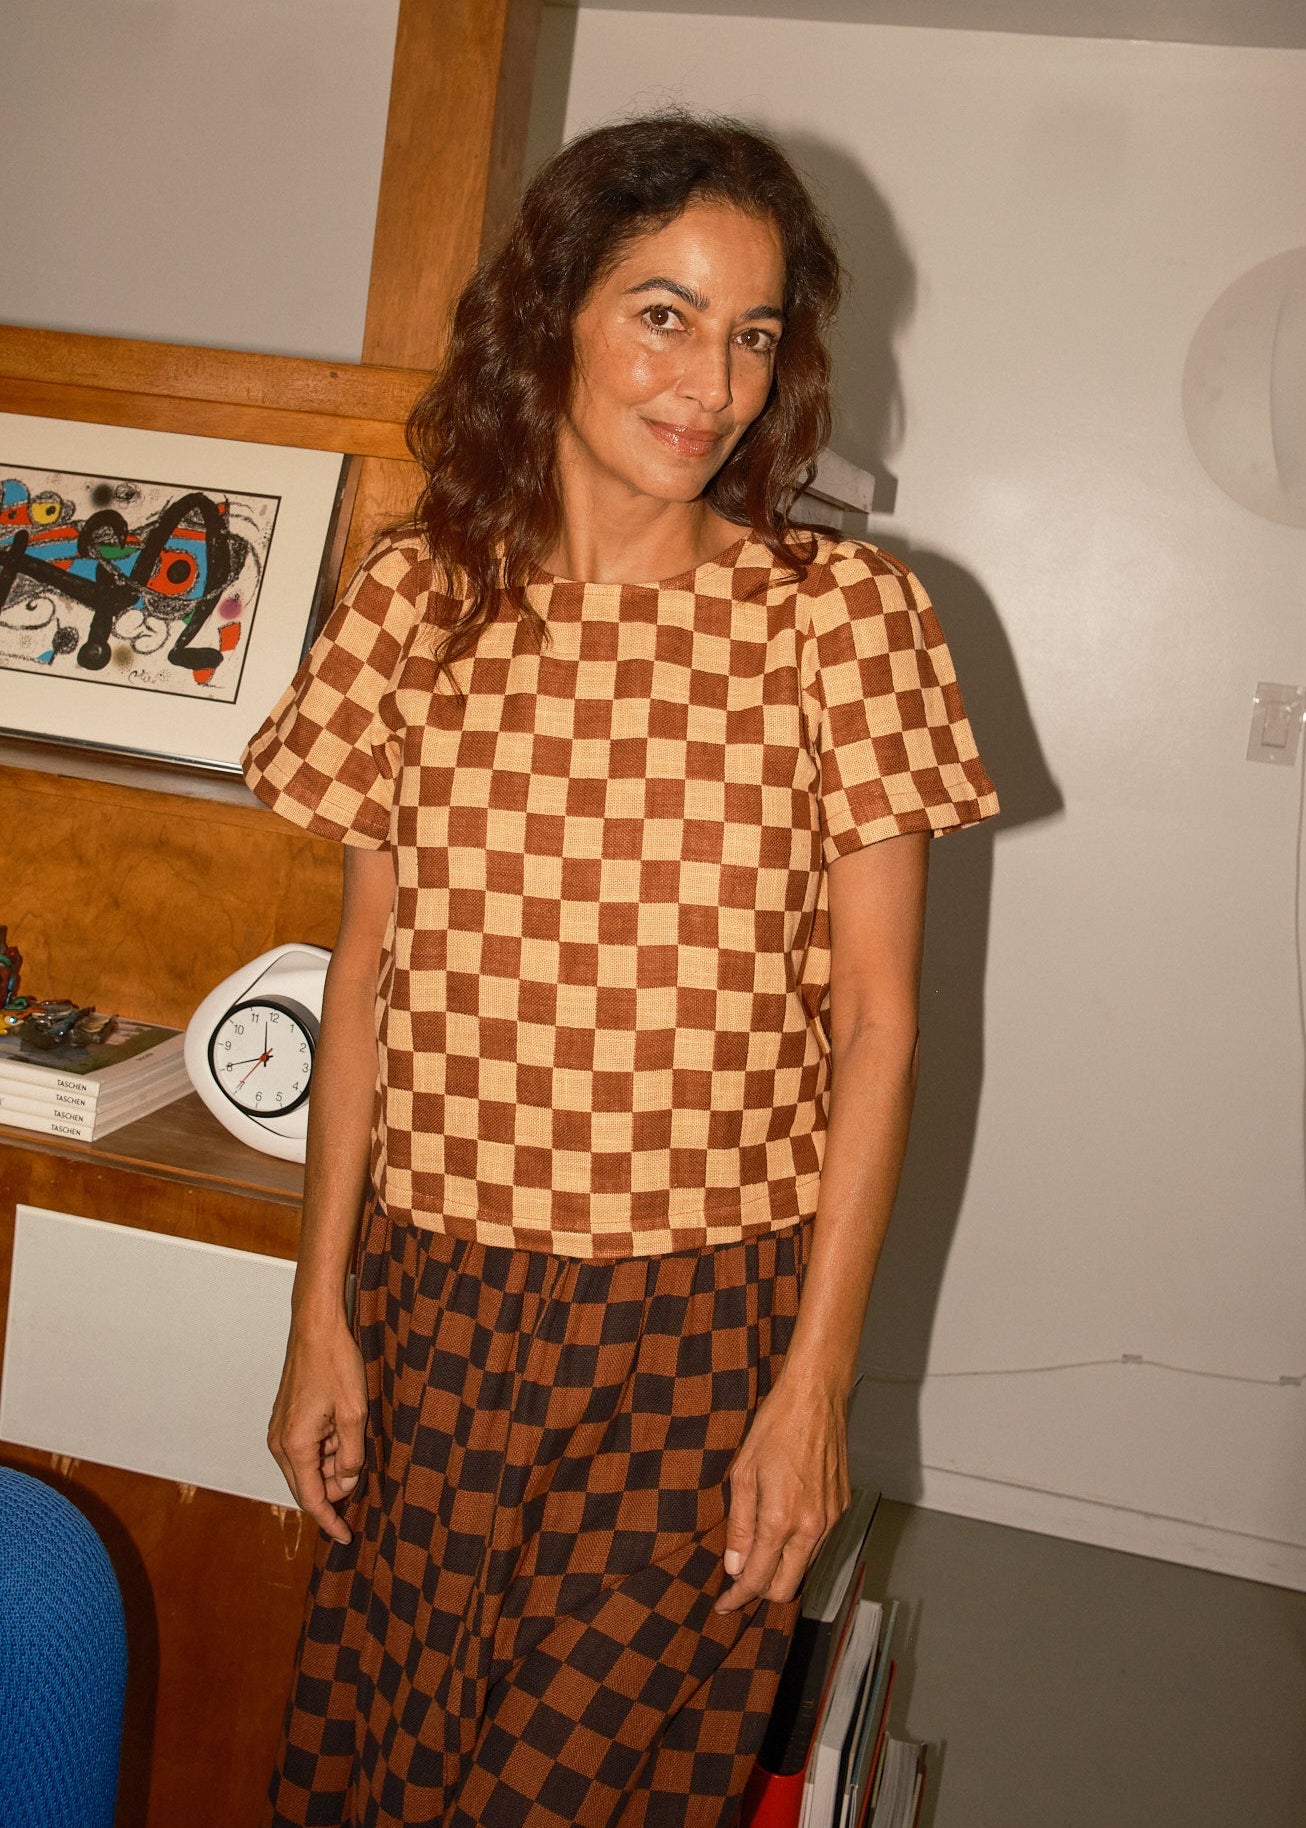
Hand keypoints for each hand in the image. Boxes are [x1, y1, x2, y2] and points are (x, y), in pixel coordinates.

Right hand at [267, 1311, 367, 1545]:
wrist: (316, 1327)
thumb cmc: (335, 1364)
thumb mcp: (354, 1414)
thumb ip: (351, 1455)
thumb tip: (347, 1481)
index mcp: (294, 1446)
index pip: (312, 1499)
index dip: (330, 1521)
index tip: (346, 1537)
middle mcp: (279, 1443)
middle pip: (307, 1486)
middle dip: (334, 1491)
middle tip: (360, 1484)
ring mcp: (279, 1430)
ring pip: (307, 1467)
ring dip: (331, 1466)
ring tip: (355, 1442)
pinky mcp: (285, 1419)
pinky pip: (305, 1449)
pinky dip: (325, 1451)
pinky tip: (343, 1432)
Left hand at [714, 1368, 850, 1613]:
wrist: (816, 1396)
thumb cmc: (775, 1427)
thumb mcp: (742, 1474)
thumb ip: (739, 1525)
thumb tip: (734, 1565)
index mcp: (782, 1520)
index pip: (759, 1580)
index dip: (738, 1597)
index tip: (724, 1604)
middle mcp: (813, 1527)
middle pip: (788, 1586)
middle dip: (762, 1590)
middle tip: (738, 1583)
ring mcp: (832, 1517)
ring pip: (805, 1564)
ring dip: (782, 1566)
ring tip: (757, 1549)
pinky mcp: (842, 1505)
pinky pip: (818, 1540)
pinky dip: (799, 1543)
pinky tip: (783, 1523)